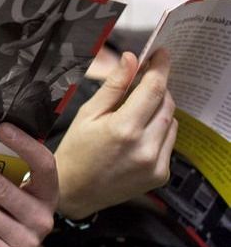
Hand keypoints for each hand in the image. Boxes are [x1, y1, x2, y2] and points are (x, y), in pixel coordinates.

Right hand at [54, 50, 176, 218]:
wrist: (74, 191)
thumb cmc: (75, 150)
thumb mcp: (87, 113)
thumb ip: (113, 86)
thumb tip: (130, 59)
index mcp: (124, 128)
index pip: (154, 89)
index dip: (160, 68)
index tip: (161, 55)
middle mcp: (145, 147)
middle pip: (166, 103)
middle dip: (157, 88)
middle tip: (142, 82)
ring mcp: (156, 163)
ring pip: (171, 121)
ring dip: (159, 110)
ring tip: (135, 113)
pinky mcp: (161, 175)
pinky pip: (169, 142)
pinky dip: (159, 131)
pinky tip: (138, 135)